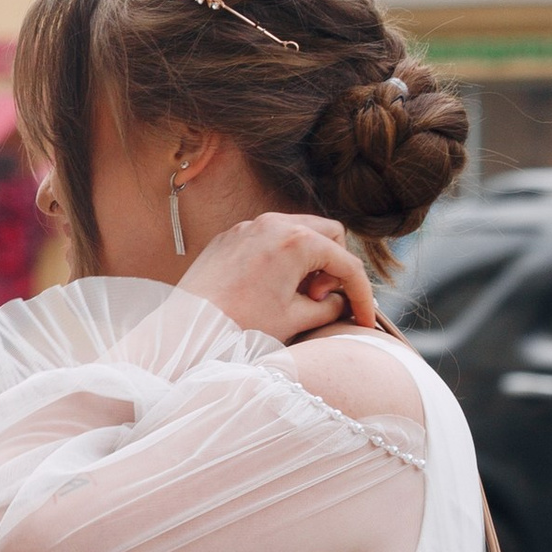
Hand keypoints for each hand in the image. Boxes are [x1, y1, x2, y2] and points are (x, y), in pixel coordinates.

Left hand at [177, 212, 377, 346]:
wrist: (186, 328)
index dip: (363, 295)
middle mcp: (275, 223)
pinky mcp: (230, 236)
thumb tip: (340, 302)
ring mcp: (250, 226)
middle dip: (334, 266)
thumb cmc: (240, 325)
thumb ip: (330, 307)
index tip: (364, 321)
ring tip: (294, 295)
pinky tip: (270, 288)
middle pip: (328, 234)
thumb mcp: (296, 320)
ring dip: (309, 260)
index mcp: (297, 241)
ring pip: (299, 231)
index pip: (347, 264)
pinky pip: (269, 238)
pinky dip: (281, 258)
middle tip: (318, 297)